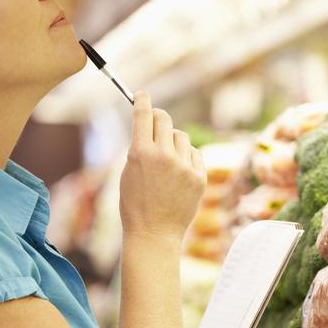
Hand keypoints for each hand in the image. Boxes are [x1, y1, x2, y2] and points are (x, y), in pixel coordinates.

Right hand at [119, 90, 206, 240]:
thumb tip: (151, 128)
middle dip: (158, 117)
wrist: (154, 233)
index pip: (144, 114)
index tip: (142, 94)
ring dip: (172, 142)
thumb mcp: (128, 172)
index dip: (142, 100)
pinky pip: (194, 154)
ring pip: (181, 137)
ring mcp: (184, 166)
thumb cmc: (134, 204)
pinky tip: (178, 174)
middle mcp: (164, 156)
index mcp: (141, 153)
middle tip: (155, 120)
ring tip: (165, 161)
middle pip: (165, 119)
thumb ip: (139, 148)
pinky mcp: (199, 176)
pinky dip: (186, 158)